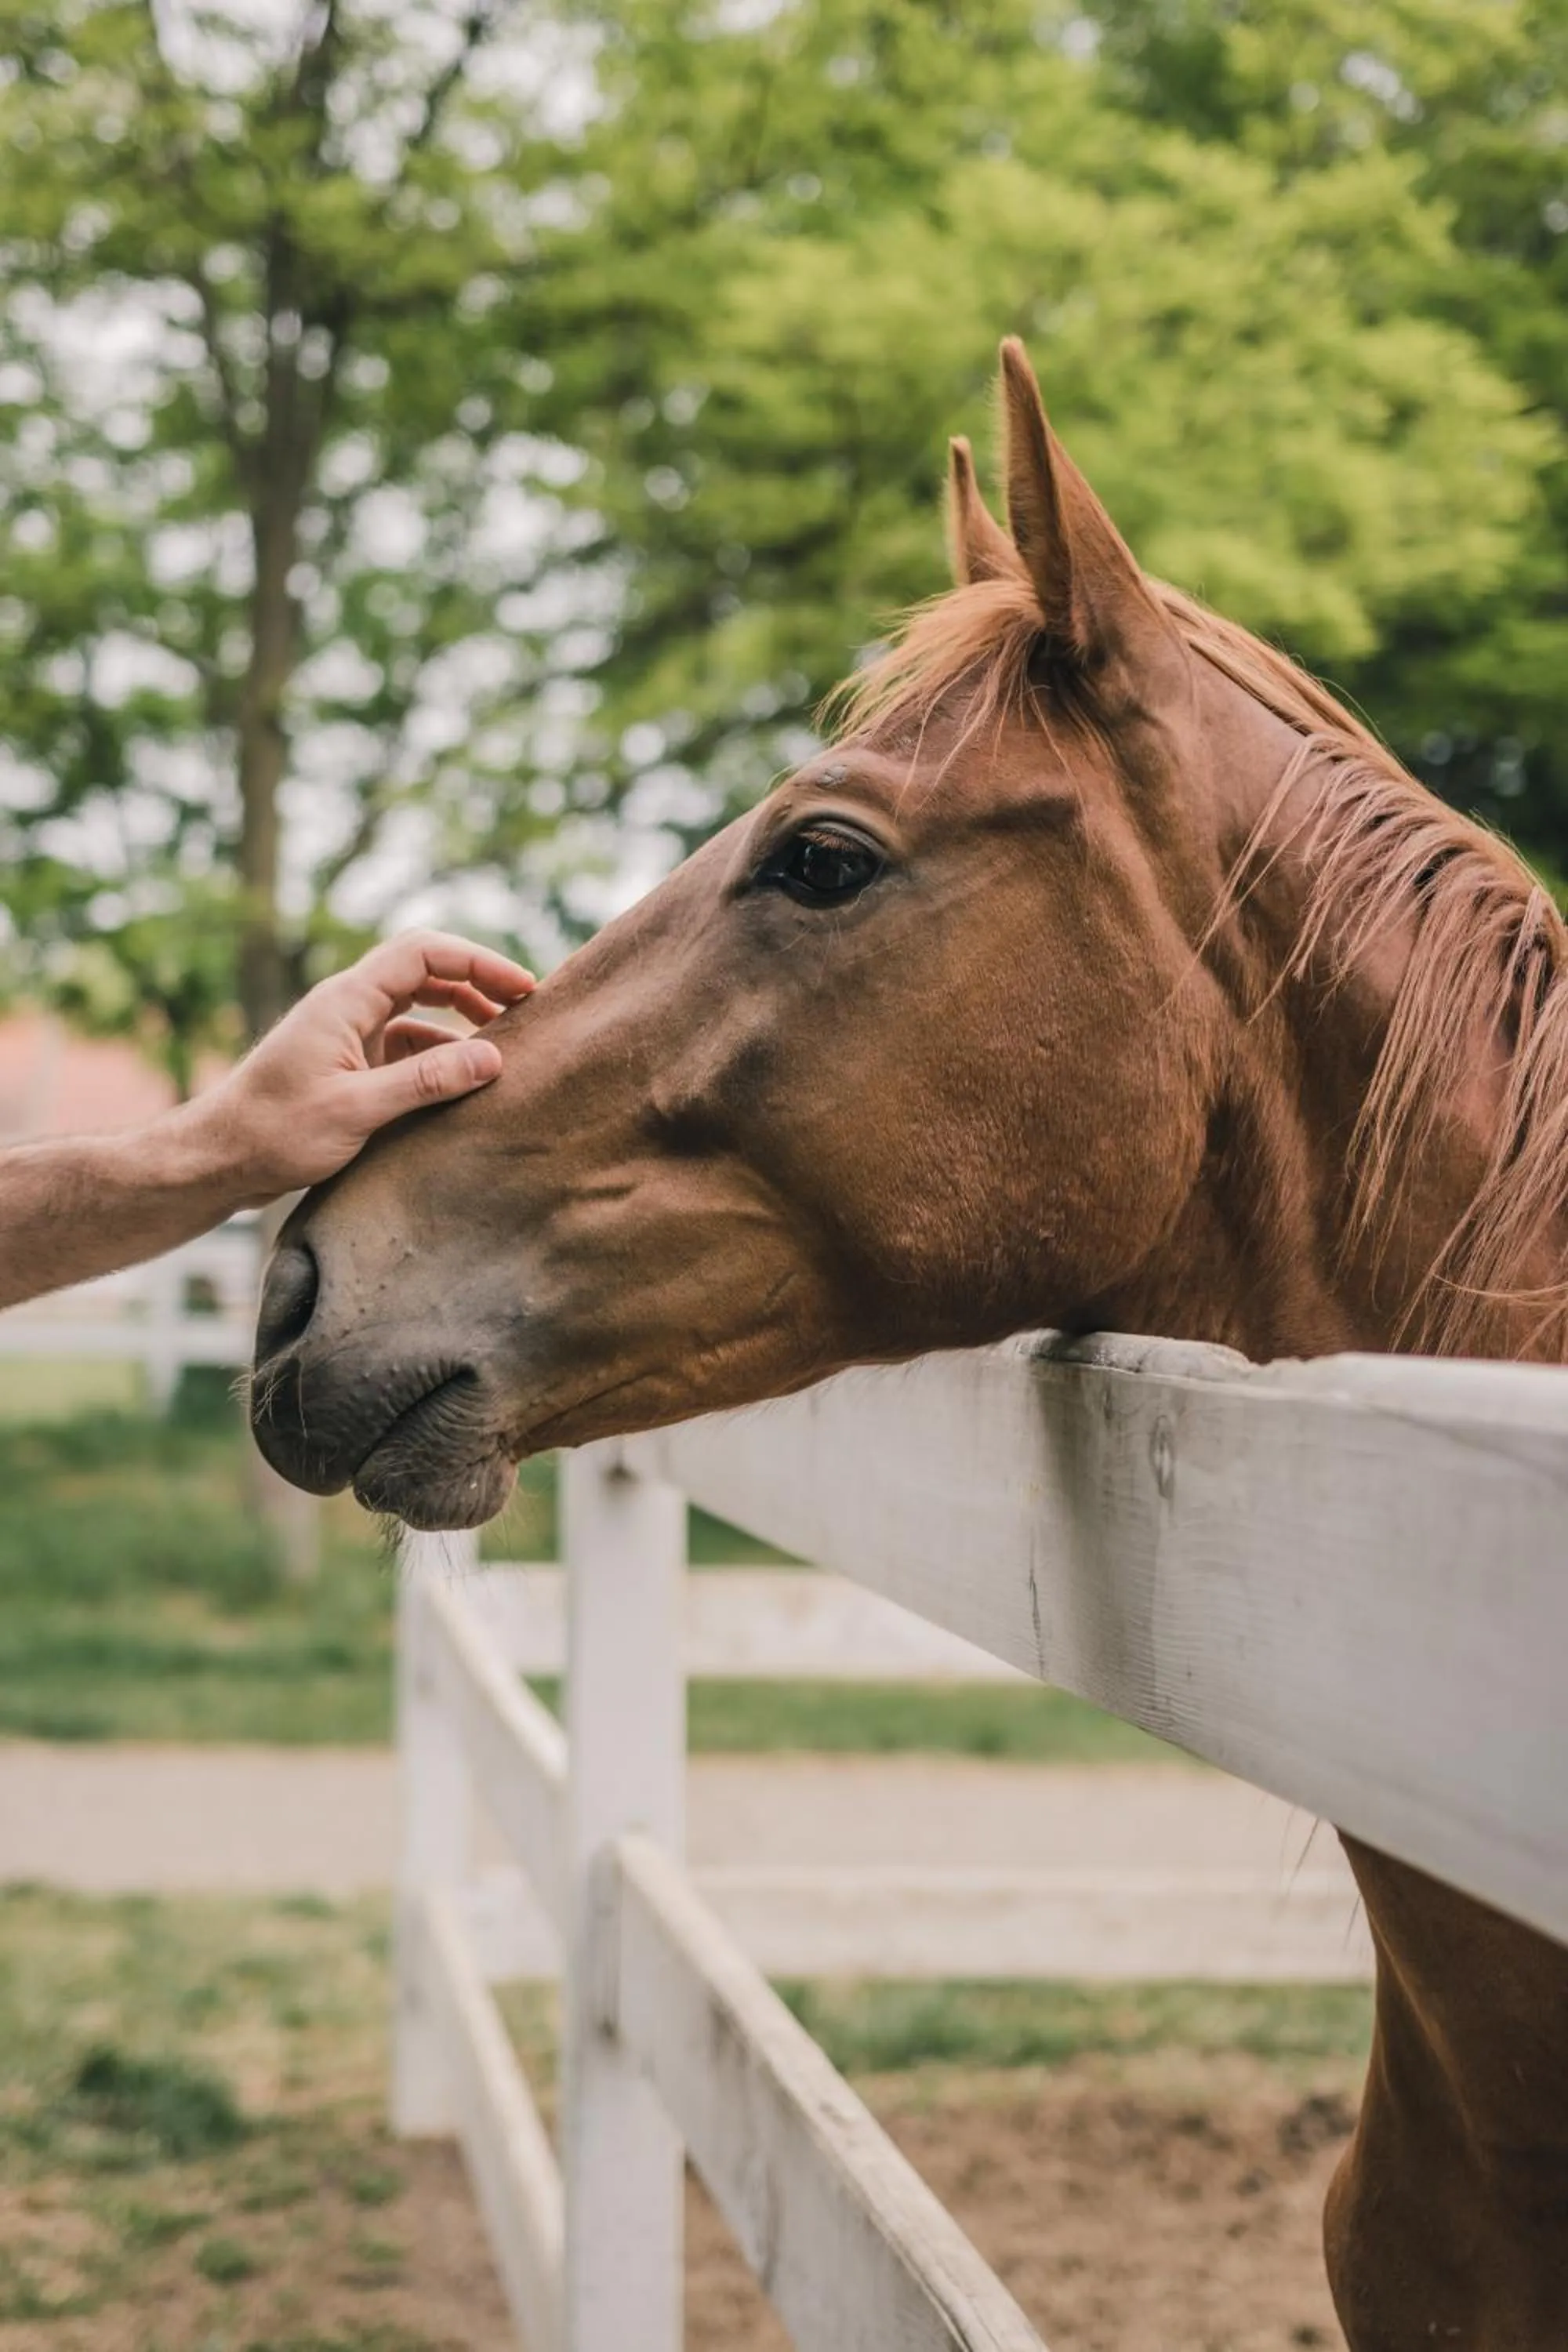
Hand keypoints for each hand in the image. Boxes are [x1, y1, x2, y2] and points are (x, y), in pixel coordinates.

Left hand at [194, 932, 534, 1199]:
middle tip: (526, 1011)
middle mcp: (349, 1007)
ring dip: (461, 1024)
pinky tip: (463, 1085)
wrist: (218, 1160)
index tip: (523, 988)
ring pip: (418, 1011)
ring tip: (504, 1051)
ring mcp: (348, 1035)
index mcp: (346, 1000)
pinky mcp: (349, 1065)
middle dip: (477, 985)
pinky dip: (438, 1057)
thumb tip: (493, 1059)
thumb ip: (426, 1081)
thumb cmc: (274, 1132)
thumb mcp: (357, 1110)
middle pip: (426, 972)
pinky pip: (404, 1047)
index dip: (478, 962)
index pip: (424, 953)